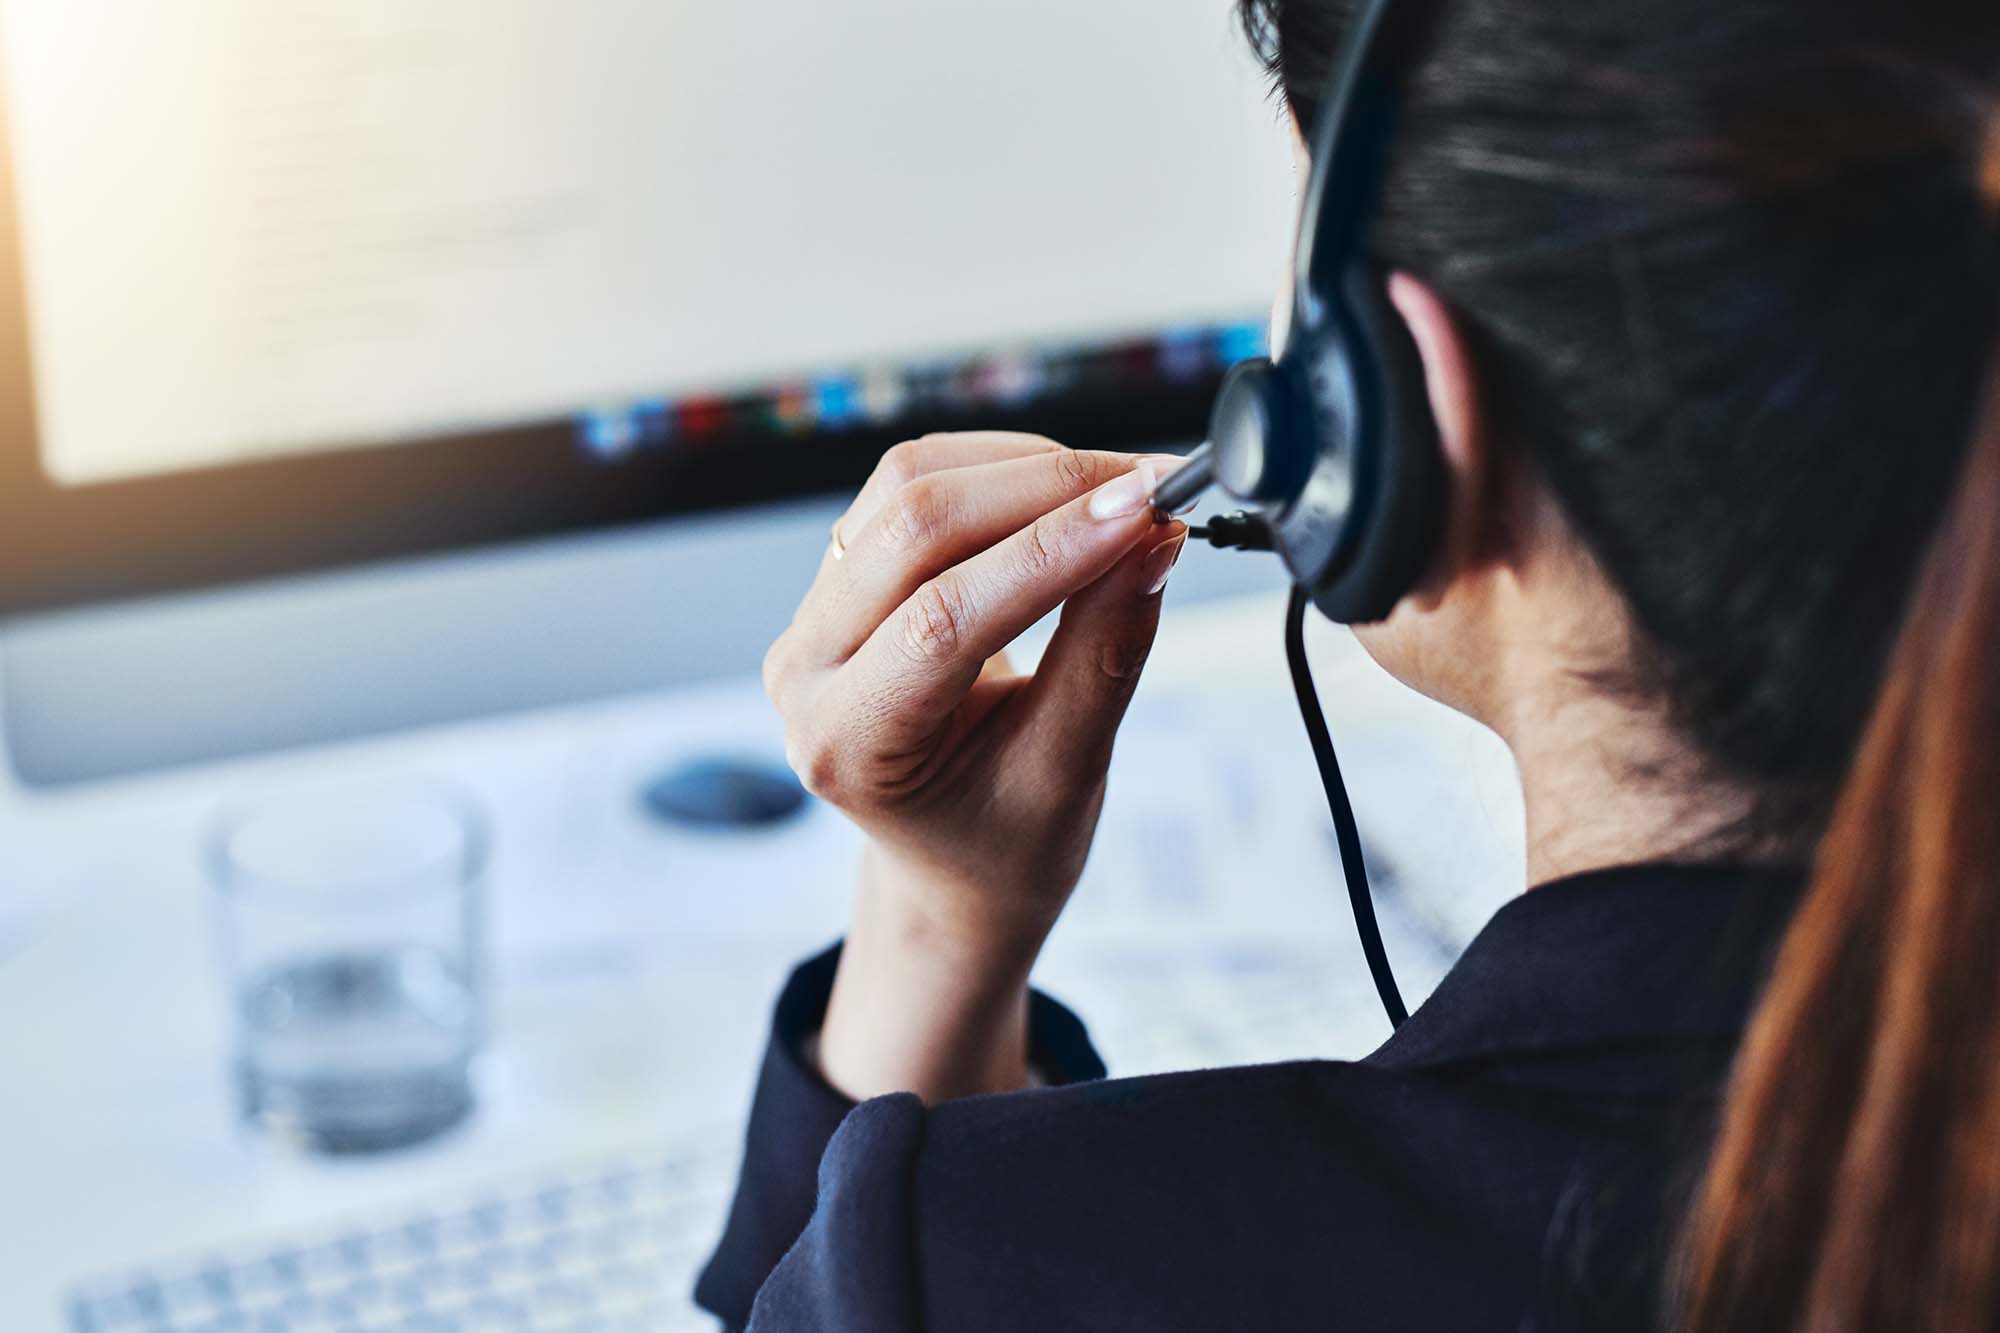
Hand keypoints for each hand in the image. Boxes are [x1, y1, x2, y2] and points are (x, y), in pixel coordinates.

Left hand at [763, 432, 1185, 1098]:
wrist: (954, 857)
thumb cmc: (1004, 839)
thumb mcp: (1067, 771)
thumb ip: (1105, 653)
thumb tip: (1152, 540)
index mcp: (847, 743)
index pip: (943, 620)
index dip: (1052, 552)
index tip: (1148, 512)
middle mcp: (807, 669)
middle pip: (913, 528)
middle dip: (1046, 490)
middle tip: (1154, 489)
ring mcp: (813, 614)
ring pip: (908, 485)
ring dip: (1026, 467)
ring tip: (1123, 491)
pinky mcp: (843, 573)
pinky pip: (911, 484)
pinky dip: (1001, 469)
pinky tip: (1069, 493)